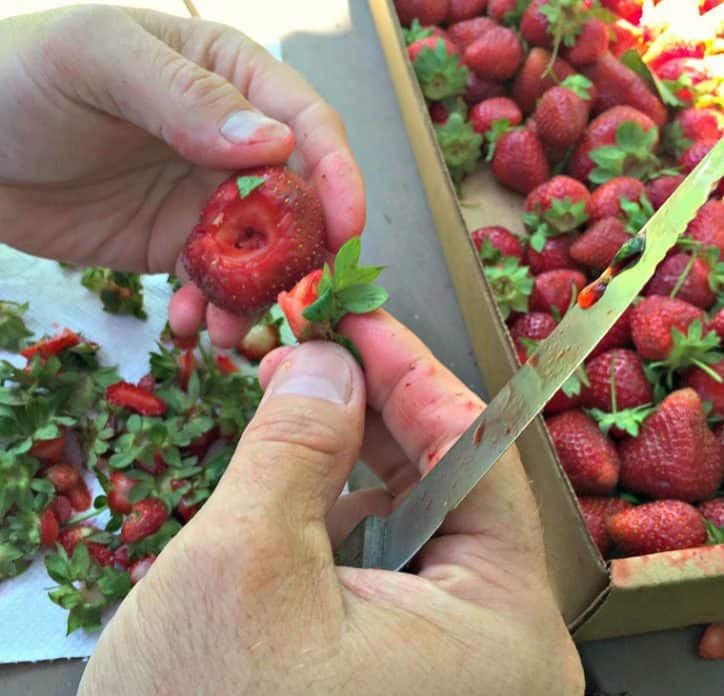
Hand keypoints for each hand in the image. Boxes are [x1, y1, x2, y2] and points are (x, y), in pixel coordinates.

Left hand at [0, 6, 363, 345]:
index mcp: (231, 77)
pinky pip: (219, 283)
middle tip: (296, 296)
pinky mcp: (182, 244)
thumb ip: (186, 96)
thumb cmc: (20, 80)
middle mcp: (232, 141)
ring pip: (264, 252)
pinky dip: (217, 309)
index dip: (336, 175)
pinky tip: (192, 325)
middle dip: (304, 252)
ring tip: (230, 325)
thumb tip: (273, 145)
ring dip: (260, 294)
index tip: (346, 227)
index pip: (307, 124)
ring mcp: (209, 197)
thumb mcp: (99, 62)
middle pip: (298, 200)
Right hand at [78, 311, 583, 694]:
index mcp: (501, 628)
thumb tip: (325, 361)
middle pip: (447, 480)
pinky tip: (292, 476)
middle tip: (317, 349)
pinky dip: (335, 506)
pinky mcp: (400, 666)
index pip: (477, 451)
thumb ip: (294, 446)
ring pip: (409, 515)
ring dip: (348, 451)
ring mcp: (450, 661)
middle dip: (372, 406)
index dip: (411, 369)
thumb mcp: (245, 564)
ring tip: (292, 401)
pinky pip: (381, 559)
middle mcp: (496, 647)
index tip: (359, 314)